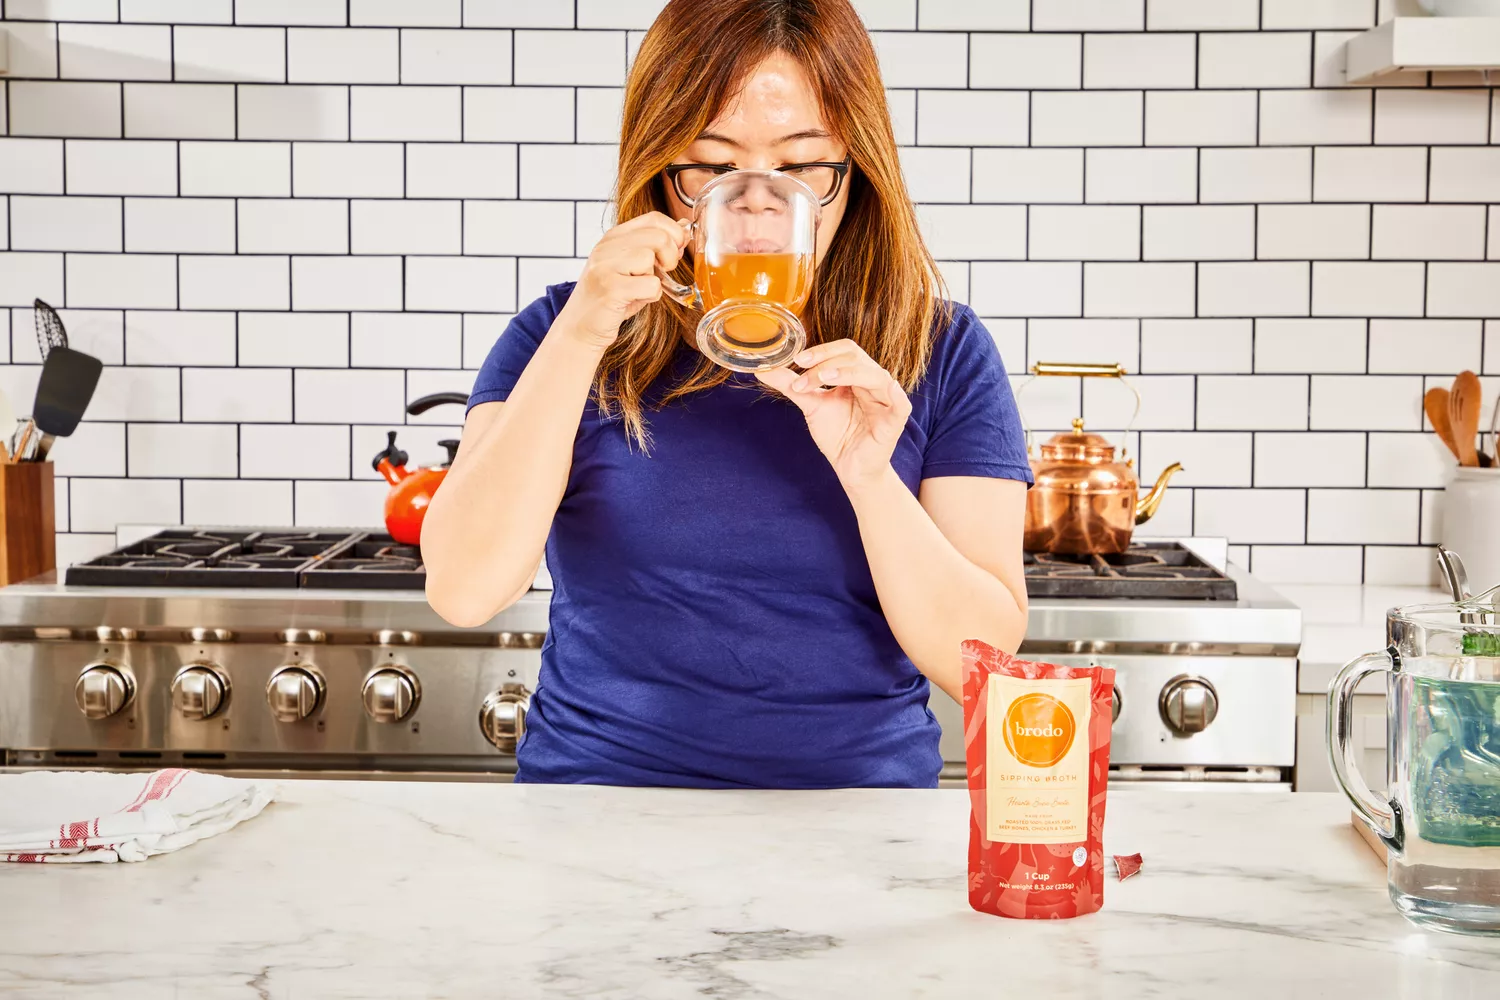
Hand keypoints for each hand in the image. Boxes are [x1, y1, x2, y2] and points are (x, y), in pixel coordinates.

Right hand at [556, 213, 687, 349]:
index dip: (674, 235)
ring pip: (651, 259)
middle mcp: (607, 247)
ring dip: (655, 279)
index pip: (654, 218)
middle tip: (661, 273)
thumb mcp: (633, 266)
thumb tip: (684, 229)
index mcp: (614, 237)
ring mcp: (605, 266)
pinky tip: (635, 300)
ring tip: (638, 289)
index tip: (673, 254)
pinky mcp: (610, 289)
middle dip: (670, 257)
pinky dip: (651, 296)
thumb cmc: (611, 298)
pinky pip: (651, 285)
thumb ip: (656, 247)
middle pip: (659, 236)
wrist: (580, 327)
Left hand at [756, 340, 912, 493]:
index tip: (797, 360)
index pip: (843, 351)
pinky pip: (900, 402)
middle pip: (855, 356)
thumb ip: (790, 385)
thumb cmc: (837, 435)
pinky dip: (893, 393)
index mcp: (855, 375)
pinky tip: (883, 387)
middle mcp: (872, 381)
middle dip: (826, 361)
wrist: (849, 469)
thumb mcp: (810, 405)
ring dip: (844, 373)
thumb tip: (763, 369)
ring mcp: (886, 398)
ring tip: (821, 380)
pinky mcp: (896, 419)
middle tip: (802, 369)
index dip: (822, 351)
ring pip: (873, 373)